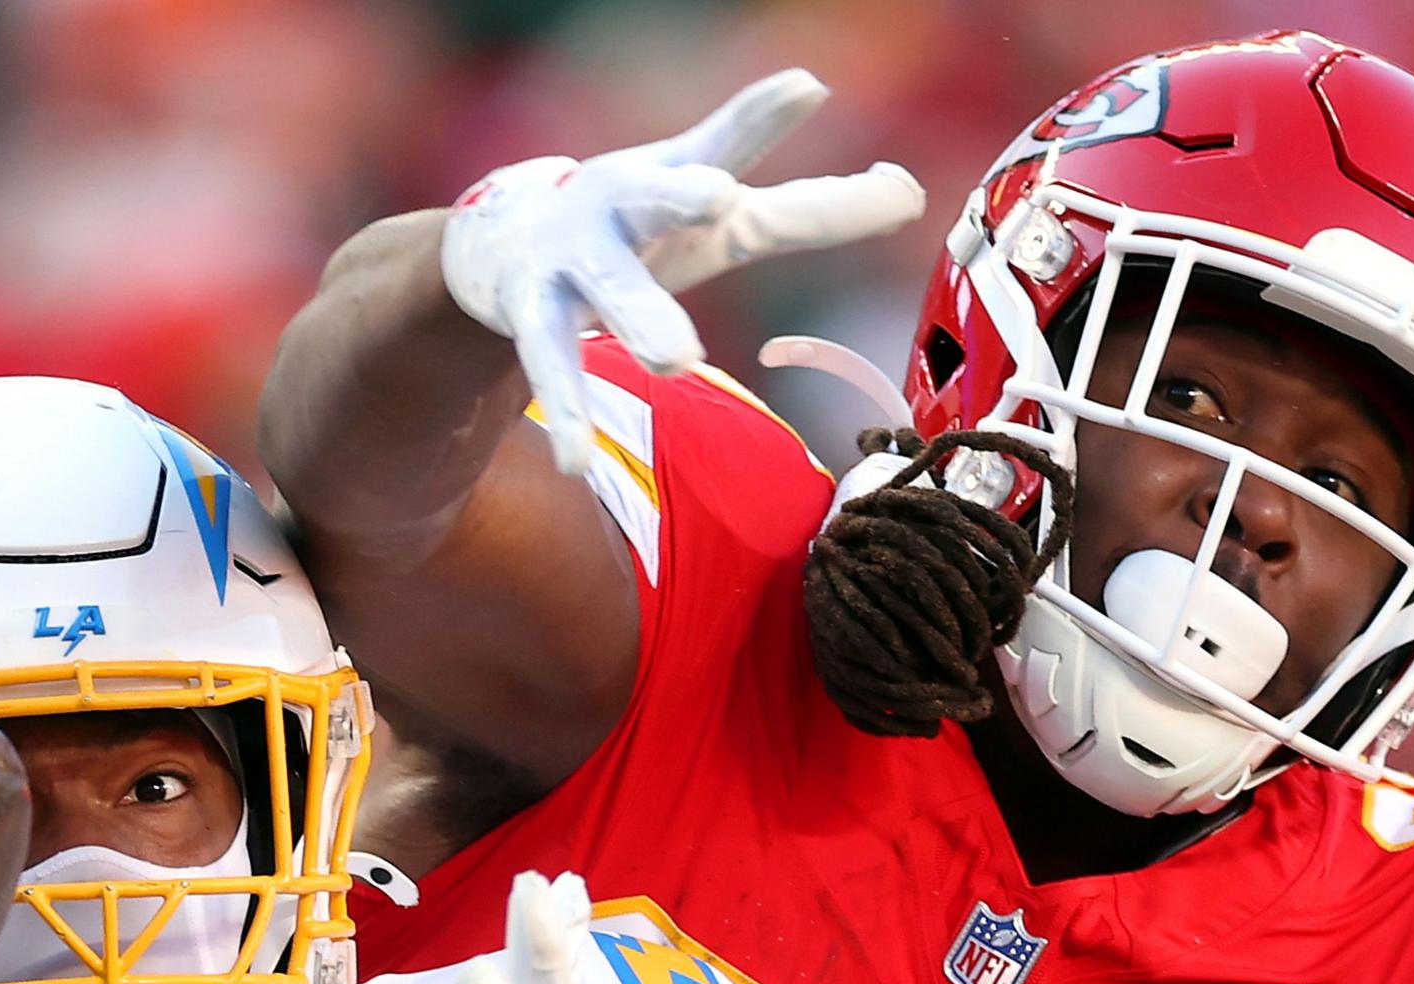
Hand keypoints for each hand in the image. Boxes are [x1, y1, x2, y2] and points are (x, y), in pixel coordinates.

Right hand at [441, 69, 925, 473]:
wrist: (500, 249)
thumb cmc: (636, 230)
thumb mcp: (720, 217)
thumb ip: (811, 207)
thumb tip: (913, 192)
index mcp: (672, 177)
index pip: (729, 149)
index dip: (762, 118)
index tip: (805, 87)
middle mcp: (618, 205)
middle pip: (654, 195)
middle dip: (680, 194)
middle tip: (720, 201)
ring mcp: (570, 261)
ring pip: (604, 291)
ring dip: (637, 319)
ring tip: (675, 361)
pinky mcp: (531, 315)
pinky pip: (549, 369)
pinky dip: (564, 417)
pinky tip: (573, 465)